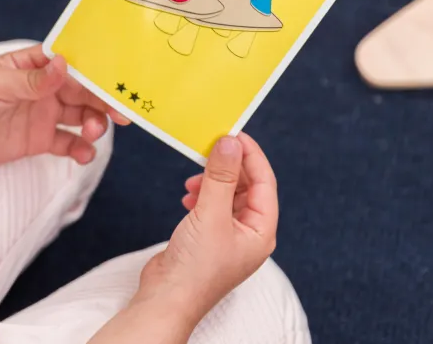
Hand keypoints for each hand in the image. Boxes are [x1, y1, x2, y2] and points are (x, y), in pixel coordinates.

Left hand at [0, 44, 129, 170]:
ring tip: (92, 133)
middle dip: (102, 101)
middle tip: (121, 114)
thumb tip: (63, 64)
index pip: (72, 65)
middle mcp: (42, 88)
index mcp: (33, 65)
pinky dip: (80, 148)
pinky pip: (67, 144)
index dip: (96, 74)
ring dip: (94, 124)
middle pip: (82, 92)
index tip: (116, 83)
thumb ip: (33, 80)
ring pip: (80, 117)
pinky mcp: (37, 140)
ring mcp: (42, 114)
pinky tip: (85, 154)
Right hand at [134, 133, 277, 329]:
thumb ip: (221, 176)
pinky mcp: (209, 237)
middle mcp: (250, 233)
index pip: (264, 182)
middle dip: (230, 167)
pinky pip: (213, 205)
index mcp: (262, 230)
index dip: (251, 155)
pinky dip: (203, 194)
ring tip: (195, 178)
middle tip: (211, 148)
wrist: (167, 298)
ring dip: (214, 180)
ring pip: (229, 195)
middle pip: (248, 187)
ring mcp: (229, 236)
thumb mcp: (210, 214)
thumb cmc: (195, 267)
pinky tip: (189, 195)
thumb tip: (230, 143)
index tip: (234, 133)